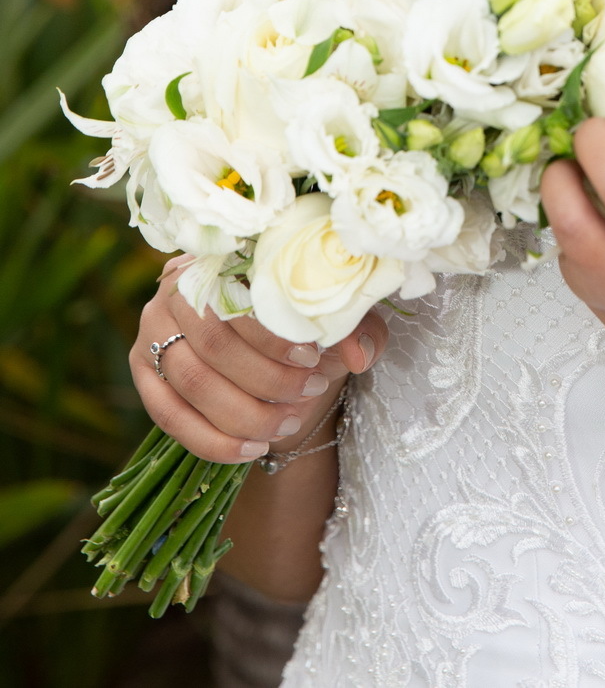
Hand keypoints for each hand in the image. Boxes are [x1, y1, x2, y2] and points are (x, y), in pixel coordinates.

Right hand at [130, 260, 388, 462]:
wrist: (275, 357)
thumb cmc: (305, 327)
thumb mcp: (338, 321)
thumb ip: (356, 329)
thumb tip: (358, 354)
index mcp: (223, 256)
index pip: (240, 294)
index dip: (275, 333)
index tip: (315, 358)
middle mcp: (177, 286)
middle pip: (213, 342)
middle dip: (266, 378)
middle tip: (309, 393)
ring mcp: (153, 329)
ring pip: (192, 381)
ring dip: (243, 412)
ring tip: (288, 423)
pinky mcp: (144, 371)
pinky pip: (169, 415)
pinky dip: (211, 440)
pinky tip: (251, 449)